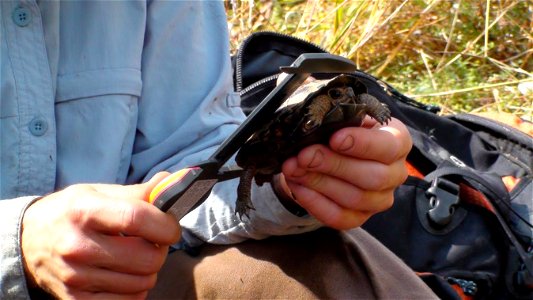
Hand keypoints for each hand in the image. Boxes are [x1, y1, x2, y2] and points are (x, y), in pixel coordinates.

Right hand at [21, 172, 179, 298]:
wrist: (28, 241)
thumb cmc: (72, 212)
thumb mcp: (99, 192)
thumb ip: (140, 191)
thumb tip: (177, 181)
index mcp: (84, 211)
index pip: (138, 219)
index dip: (165, 224)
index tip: (171, 226)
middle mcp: (77, 246)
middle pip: (147, 258)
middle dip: (160, 249)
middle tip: (153, 241)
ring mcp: (75, 277)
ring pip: (143, 283)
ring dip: (148, 270)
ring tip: (135, 256)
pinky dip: (135, 289)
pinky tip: (125, 274)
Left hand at [276, 117, 411, 228]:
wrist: (331, 151)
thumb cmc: (342, 129)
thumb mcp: (345, 116)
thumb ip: (339, 117)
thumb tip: (320, 123)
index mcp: (397, 141)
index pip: (388, 147)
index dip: (362, 144)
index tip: (335, 138)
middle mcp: (395, 173)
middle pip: (372, 177)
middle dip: (333, 165)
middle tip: (304, 155)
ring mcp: (380, 199)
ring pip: (354, 198)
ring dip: (318, 182)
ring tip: (293, 168)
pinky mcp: (360, 217)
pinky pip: (339, 217)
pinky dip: (314, 202)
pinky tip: (297, 185)